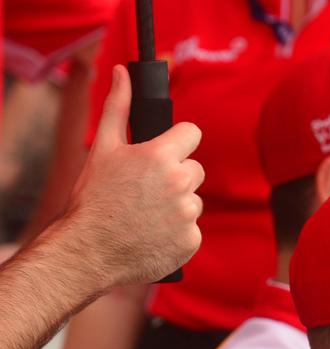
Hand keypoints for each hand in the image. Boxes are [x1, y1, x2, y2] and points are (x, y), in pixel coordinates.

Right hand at [57, 64, 203, 288]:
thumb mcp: (103, 148)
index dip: (178, 142)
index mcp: (161, 156)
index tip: (165, 152)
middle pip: (195, 169)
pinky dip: (177, 232)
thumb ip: (118, 107)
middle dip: (177, 176)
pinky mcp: (192, 240)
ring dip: (177, 205)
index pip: (192, 133)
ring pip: (194, 200)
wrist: (89, 249)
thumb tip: (123, 72)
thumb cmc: (93, 197)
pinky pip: (192, 229)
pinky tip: (153, 234)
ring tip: (146, 214)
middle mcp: (180, 182)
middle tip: (146, 190)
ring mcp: (188, 214)